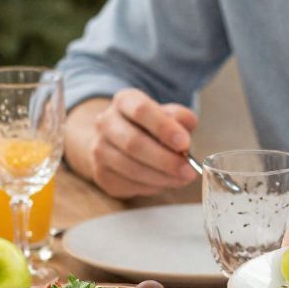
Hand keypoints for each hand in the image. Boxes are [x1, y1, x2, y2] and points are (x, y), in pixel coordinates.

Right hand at [68, 90, 198, 196]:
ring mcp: (99, 149)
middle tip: (188, 170)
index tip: (184, 143)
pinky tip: (166, 182)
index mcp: (124, 101)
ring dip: (161, 177)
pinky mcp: (101, 173)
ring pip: (130, 167)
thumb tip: (187, 127)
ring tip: (183, 178)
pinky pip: (128, 184)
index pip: (141, 110)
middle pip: (133, 143)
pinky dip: (152, 186)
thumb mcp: (169, 115)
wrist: (119, 143)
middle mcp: (106, 122)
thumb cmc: (151, 127)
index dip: (163, 128)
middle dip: (165, 159)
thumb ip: (180, 118)